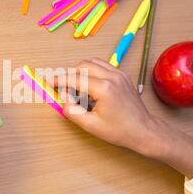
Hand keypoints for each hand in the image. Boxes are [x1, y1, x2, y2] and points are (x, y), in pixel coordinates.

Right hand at [55, 58, 192, 177]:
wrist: (143, 130)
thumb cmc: (119, 131)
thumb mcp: (90, 125)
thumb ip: (72, 110)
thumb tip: (63, 97)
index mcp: (104, 89)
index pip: (74, 78)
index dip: (59, 80)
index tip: (49, 82)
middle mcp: (112, 76)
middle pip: (82, 66)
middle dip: (70, 75)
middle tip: (64, 90)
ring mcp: (119, 74)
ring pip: (92, 63)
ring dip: (81, 72)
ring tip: (79, 90)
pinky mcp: (122, 75)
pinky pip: (102, 66)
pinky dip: (92, 73)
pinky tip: (91, 89)